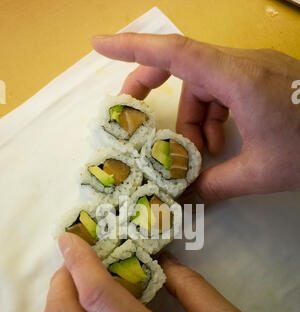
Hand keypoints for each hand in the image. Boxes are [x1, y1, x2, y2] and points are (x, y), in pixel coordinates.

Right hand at [92, 33, 299, 201]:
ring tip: (203, 155)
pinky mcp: (267, 77)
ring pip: (207, 85)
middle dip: (162, 99)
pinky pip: (227, 89)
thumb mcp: (261, 172)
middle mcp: (245, 64)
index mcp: (239, 79)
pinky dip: (216, 116)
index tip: (99, 46)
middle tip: (143, 125)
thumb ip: (217, 185)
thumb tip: (184, 202)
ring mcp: (258, 67)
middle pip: (187, 70)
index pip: (176, 53)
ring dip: (196, 120)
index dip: (133, 48)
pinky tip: (224, 144)